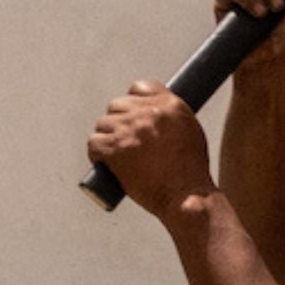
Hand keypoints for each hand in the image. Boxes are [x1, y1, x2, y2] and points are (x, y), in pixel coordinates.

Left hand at [86, 82, 216, 222]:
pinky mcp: (114, 149)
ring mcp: (128, 129)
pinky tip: (105, 164)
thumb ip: (171, 118)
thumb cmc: (191, 172)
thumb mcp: (191, 132)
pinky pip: (93, 143)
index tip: (132, 117)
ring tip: (116, 156)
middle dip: (118, 123)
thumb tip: (155, 118)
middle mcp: (147, 112)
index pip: (138, 88)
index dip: (132, 104)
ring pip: (103, 124)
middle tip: (124, 143)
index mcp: (169, 104)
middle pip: (117, 105)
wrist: (185, 196)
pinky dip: (96, 155)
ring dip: (106, 139)